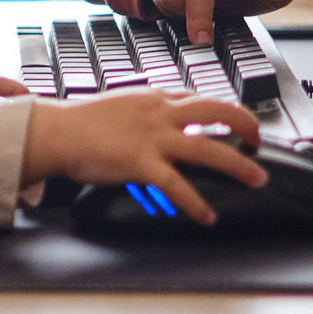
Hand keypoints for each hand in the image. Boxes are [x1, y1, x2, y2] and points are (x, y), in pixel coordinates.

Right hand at [20, 92, 263, 221]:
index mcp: (155, 98)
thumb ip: (146, 112)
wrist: (55, 132)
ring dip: (238, 165)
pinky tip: (207, 215)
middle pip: (218, 111)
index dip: (225, 111)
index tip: (238, 123)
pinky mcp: (141, 162)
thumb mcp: (121, 105)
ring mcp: (153, 137)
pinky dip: (196, 202)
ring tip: (256, 179)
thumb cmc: (81, 123)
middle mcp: (160, 113)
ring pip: (209, 147)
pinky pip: (177, 184)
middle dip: (246, 125)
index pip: (201, 98)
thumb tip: (164, 124)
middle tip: (257, 143)